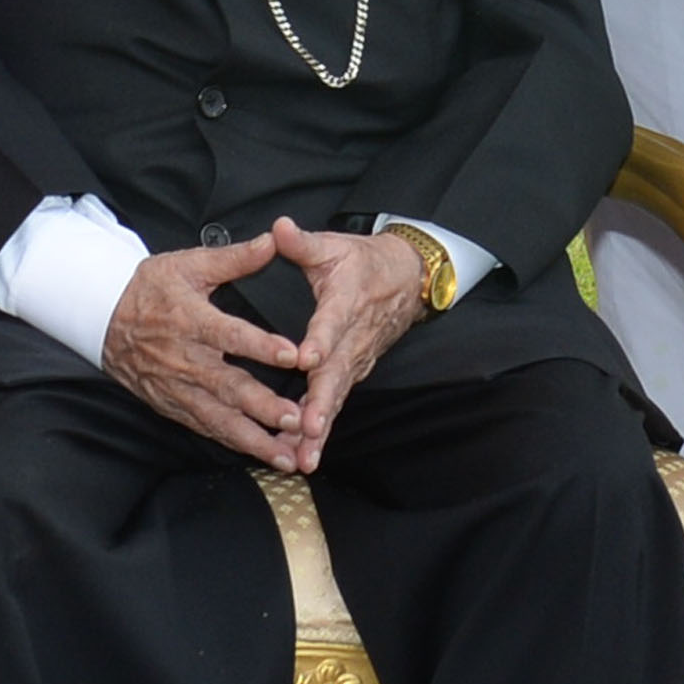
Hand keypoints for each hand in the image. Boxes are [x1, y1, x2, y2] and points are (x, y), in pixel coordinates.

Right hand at [103, 234, 314, 466]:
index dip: (261, 346)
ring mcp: (176, 387)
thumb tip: (272, 241)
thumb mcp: (187, 264)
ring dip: (252, 438)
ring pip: (218, 418)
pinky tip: (259, 453)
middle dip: (263, 406)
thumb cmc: (148, 288)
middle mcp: (184, 359)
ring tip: (285, 454)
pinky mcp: (171, 404)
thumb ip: (233, 258)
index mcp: (190, 320)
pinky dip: (232, 442)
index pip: (230, 335)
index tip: (292, 356)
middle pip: (228, 387)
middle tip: (296, 418)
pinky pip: (204, 427)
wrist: (101, 317)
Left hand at [261, 222, 431, 460]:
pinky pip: (336, 403)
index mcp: (345, 303)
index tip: (306, 358)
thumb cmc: (360, 263)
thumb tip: (279, 228)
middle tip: (308, 428)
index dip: (321, 340)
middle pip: (337, 374)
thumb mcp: (333, 247)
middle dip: (322, 403)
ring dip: (321, 427)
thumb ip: (303, 243)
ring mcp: (355, 360)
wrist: (405, 280)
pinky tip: (304, 455)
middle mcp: (352, 338)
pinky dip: (321, 431)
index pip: (332, 323)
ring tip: (305, 455)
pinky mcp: (352, 373)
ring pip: (337, 397)